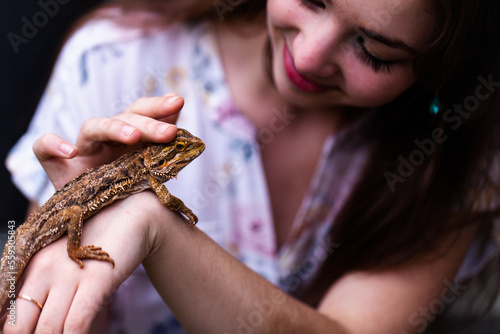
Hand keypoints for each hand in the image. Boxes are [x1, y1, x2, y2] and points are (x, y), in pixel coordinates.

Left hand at [1, 191, 167, 332]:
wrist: (132, 215)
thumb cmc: (100, 242)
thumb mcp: (66, 262)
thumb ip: (47, 287)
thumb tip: (30, 320)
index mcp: (31, 265)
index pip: (6, 310)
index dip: (11, 328)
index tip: (27, 331)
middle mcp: (44, 271)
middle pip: (19, 326)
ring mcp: (70, 275)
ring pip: (48, 329)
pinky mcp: (96, 280)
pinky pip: (76, 323)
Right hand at [33, 93, 183, 188]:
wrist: (102, 224)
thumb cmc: (129, 195)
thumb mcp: (150, 173)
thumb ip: (164, 150)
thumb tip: (182, 129)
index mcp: (129, 136)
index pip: (141, 112)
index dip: (159, 106)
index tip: (179, 101)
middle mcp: (106, 138)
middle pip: (124, 118)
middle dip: (148, 123)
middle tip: (168, 133)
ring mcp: (82, 150)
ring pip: (93, 127)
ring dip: (115, 128)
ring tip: (133, 136)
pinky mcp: (57, 168)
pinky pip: (43, 148)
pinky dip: (53, 145)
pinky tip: (70, 151)